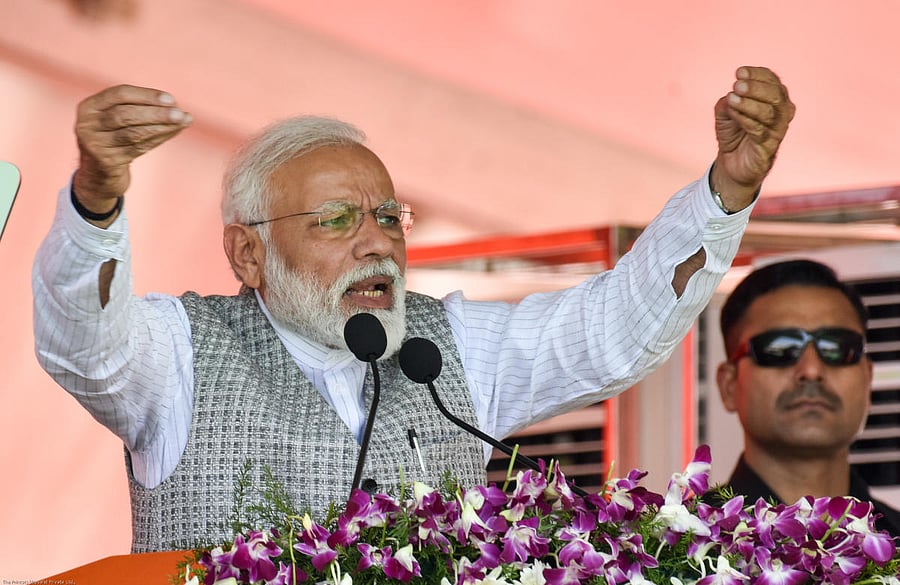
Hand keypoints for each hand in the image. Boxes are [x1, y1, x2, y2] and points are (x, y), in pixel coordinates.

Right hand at [72, 84, 191, 216]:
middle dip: (155, 113)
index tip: (170, 99)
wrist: (98, 175)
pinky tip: (173, 132)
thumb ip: (140, 109)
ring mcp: (95, 145)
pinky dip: (159, 139)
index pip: (119, 94)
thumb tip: (177, 107)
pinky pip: (138, 148)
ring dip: (161, 126)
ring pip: (133, 133)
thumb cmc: (114, 139)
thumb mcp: (116, 120)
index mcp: (89, 107)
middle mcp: (87, 125)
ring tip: (182, 121)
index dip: (146, 95)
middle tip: (179, 113)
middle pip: (125, 115)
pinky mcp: (107, 162)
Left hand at [711, 66, 794, 210]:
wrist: (732, 162)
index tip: (739, 72)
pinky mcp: (769, 146)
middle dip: (755, 88)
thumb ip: (729, 100)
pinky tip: (733, 113)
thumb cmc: (733, 132)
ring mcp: (778, 129)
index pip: (772, 80)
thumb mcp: (726, 112)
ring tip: (733, 98)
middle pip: (776, 95)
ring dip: (749, 103)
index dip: (757, 74)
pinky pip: (760, 130)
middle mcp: (782, 112)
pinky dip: (745, 119)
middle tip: (736, 85)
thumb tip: (732, 94)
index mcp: (775, 98)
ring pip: (769, 112)